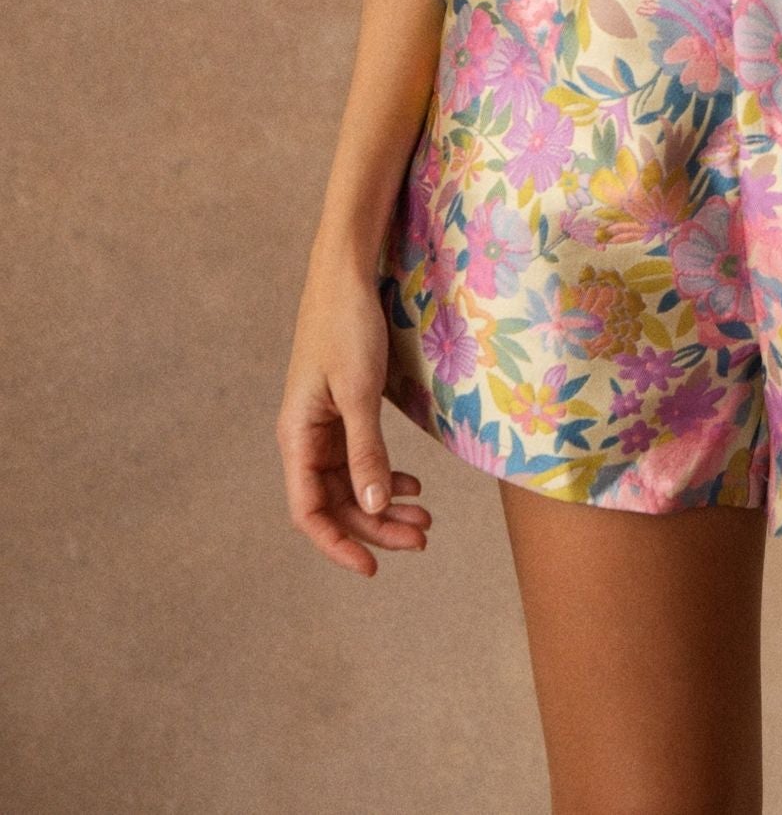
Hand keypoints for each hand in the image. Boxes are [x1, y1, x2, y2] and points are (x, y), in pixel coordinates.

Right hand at [277, 259, 432, 575]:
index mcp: (296, 437)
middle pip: (336, 502)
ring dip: (384, 504)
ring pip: (352, 482)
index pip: (309, 511)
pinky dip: (384, 474)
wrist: (346, 275)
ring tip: (424, 518)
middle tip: (422, 538)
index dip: (338, 544)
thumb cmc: (346, 327)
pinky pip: (359, 457)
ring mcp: (324, 425)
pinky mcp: (343, 409)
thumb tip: (374, 507)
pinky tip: (411, 484)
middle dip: (376, 526)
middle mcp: (305, 438)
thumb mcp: (359, 391)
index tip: (372, 567)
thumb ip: (365, 450)